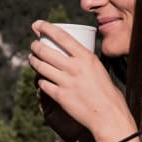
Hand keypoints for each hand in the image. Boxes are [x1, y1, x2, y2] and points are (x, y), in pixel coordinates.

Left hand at [28, 20, 135, 141]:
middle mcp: (75, 67)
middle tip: (33, 45)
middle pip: (46, 51)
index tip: (37, 24)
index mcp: (86, 57)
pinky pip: (43, 84)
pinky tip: (40, 78)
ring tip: (32, 58)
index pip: (61, 36)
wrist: (109, 116)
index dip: (46, 28)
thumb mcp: (99, 69)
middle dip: (35, 45)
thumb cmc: (107, 93)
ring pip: (41, 66)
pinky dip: (40, 80)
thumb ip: (85, 61)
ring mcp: (66, 82)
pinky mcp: (60, 96)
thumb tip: (74, 56)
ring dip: (33, 60)